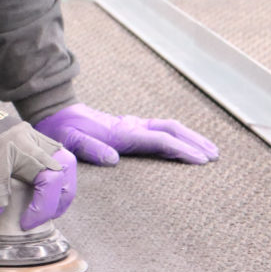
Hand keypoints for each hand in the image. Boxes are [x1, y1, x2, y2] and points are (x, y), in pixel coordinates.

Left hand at [34, 103, 218, 165]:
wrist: (55, 111)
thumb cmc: (62, 130)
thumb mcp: (69, 141)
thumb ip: (90, 149)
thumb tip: (114, 159)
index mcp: (121, 133)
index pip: (158, 141)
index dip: (181, 151)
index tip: (201, 161)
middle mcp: (130, 127)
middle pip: (171, 130)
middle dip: (194, 142)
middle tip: (215, 157)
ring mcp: (131, 125)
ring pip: (168, 128)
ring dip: (190, 137)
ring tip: (209, 150)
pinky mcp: (128, 127)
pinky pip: (159, 130)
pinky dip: (176, 136)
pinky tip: (183, 144)